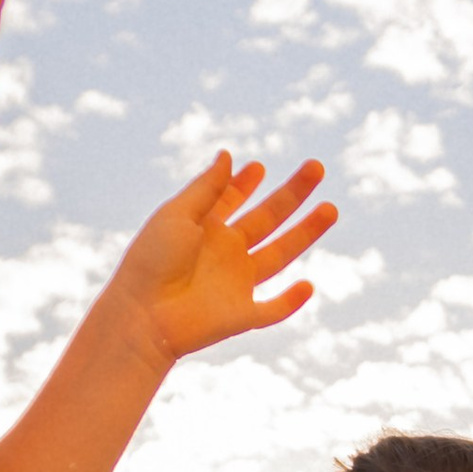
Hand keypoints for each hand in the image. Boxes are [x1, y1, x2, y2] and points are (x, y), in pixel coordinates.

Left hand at [112, 153, 335, 370]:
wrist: (142, 315)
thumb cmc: (151, 262)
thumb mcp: (177, 215)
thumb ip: (207, 188)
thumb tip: (229, 155)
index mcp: (205, 229)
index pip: (232, 200)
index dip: (245, 183)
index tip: (258, 167)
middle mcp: (225, 253)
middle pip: (268, 219)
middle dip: (293, 194)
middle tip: (316, 167)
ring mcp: (236, 284)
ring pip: (281, 255)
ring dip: (306, 233)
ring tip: (330, 209)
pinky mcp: (243, 315)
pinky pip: (274, 309)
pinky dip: (291, 301)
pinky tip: (307, 286)